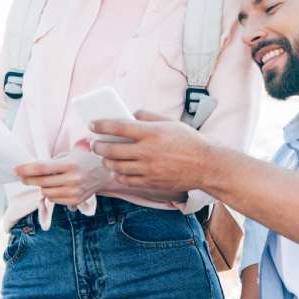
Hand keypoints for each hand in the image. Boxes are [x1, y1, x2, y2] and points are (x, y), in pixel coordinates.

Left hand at [14, 151, 111, 205]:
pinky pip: (53, 199)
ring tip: (46, 181)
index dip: (26, 170)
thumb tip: (29, 169)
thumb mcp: (68, 156)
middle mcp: (72, 179)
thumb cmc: (82, 162)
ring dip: (41, 187)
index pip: (41, 168)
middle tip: (22, 177)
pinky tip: (57, 187)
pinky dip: (51, 193)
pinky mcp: (75, 201)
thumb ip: (50, 162)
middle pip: (41, 182)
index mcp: (70, 164)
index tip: (16, 170)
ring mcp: (74, 191)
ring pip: (45, 192)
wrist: (103, 174)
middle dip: (28, 179)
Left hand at [91, 110, 215, 192]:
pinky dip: (117, 174)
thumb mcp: (170, 122)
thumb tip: (128, 115)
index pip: (118, 127)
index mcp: (152, 132)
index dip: (101, 126)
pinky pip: (126, 180)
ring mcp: (149, 169)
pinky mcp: (151, 183)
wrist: (206, 165)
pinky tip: (116, 170)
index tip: (92, 125)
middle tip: (93, 144)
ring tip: (103, 157)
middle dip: (97, 146)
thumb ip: (148, 116)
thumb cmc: (188, 141)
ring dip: (105, 161)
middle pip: (112, 150)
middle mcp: (148, 151)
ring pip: (116, 166)